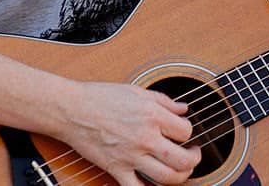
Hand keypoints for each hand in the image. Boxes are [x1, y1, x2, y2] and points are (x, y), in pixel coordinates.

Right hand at [57, 82, 200, 185]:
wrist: (73, 109)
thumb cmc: (102, 96)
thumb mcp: (137, 91)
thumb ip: (163, 101)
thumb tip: (183, 109)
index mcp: (152, 114)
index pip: (185, 131)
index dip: (188, 131)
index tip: (183, 130)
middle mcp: (145, 137)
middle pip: (183, 159)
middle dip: (194, 159)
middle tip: (194, 154)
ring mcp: (131, 156)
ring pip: (167, 178)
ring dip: (181, 177)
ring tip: (182, 170)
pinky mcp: (117, 169)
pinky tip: (155, 185)